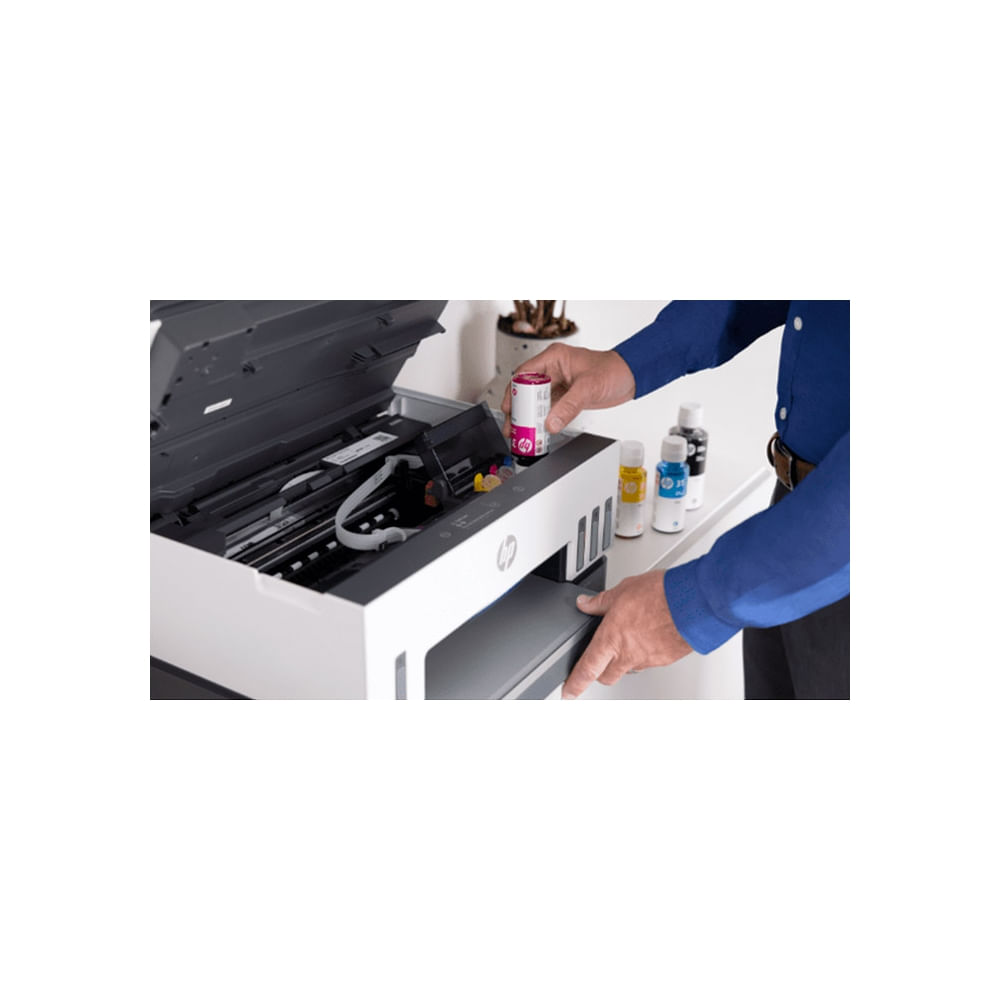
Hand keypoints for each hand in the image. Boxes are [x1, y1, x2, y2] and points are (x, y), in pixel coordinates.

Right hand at [500, 344, 635, 437]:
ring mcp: (559, 383)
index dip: (515, 392)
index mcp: (554, 358)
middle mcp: (553, 370)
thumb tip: (551, 422)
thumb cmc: (613, 370)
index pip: (525, 374)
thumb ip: (568, 406)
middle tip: (513, 427)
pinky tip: (537, 430)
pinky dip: (542, 420)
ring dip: (529, 418)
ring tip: (521, 433)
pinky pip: (549, 409)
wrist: (631, 378)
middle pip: (527, 390)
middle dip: (519, 410)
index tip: (511, 409)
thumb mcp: (588, 387)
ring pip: (537, 402)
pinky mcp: (565, 396)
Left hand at [562, 571, 693, 698]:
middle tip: (598, 663)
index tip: (569, 691)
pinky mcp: (665, 659)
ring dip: (626, 659)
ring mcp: (647, 660)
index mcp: (610, 639)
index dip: (575, 683)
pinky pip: (650, 661)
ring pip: (629, 668)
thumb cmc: (659, 596)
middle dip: (600, 672)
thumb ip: (601, 602)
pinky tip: (651, 635)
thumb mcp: (622, 591)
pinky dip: (646, 652)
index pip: (586, 669)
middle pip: (607, 676)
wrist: (692, 604)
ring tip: (631, 638)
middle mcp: (627, 655)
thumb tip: (585, 604)